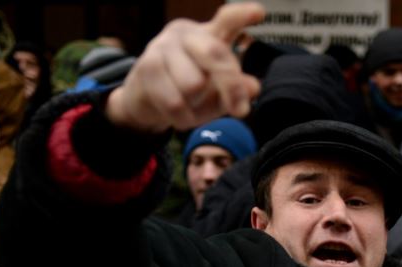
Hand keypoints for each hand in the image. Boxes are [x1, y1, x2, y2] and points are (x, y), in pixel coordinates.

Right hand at [106, 2, 263, 133]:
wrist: (143, 101)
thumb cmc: (185, 91)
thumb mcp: (215, 93)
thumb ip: (235, 89)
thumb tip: (253, 88)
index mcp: (209, 34)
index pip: (227, 19)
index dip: (242, 15)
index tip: (258, 13)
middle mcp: (187, 34)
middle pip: (215, 55)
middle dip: (231, 86)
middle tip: (241, 111)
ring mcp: (164, 46)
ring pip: (193, 84)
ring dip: (195, 105)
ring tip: (190, 105)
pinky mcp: (147, 66)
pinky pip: (174, 102)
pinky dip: (181, 118)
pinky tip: (179, 116)